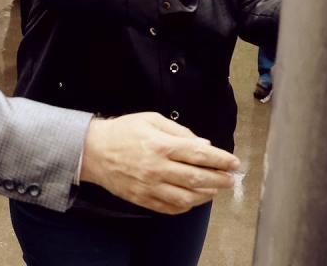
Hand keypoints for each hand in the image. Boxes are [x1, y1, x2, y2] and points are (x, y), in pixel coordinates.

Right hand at [80, 113, 238, 214]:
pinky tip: (193, 199)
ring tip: (215, 189)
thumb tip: (204, 145)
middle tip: (231, 179)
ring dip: (206, 195)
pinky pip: (170, 208)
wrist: (92, 151)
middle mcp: (157, 168)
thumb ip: (179, 131)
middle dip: (220, 179)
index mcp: (160, 145)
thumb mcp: (151, 119)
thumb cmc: (123, 131)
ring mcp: (149, 186)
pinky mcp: (142, 199)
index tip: (234, 162)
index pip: (199, 154)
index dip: (221, 160)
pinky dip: (186, 206)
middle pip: (197, 178)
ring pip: (186, 198)